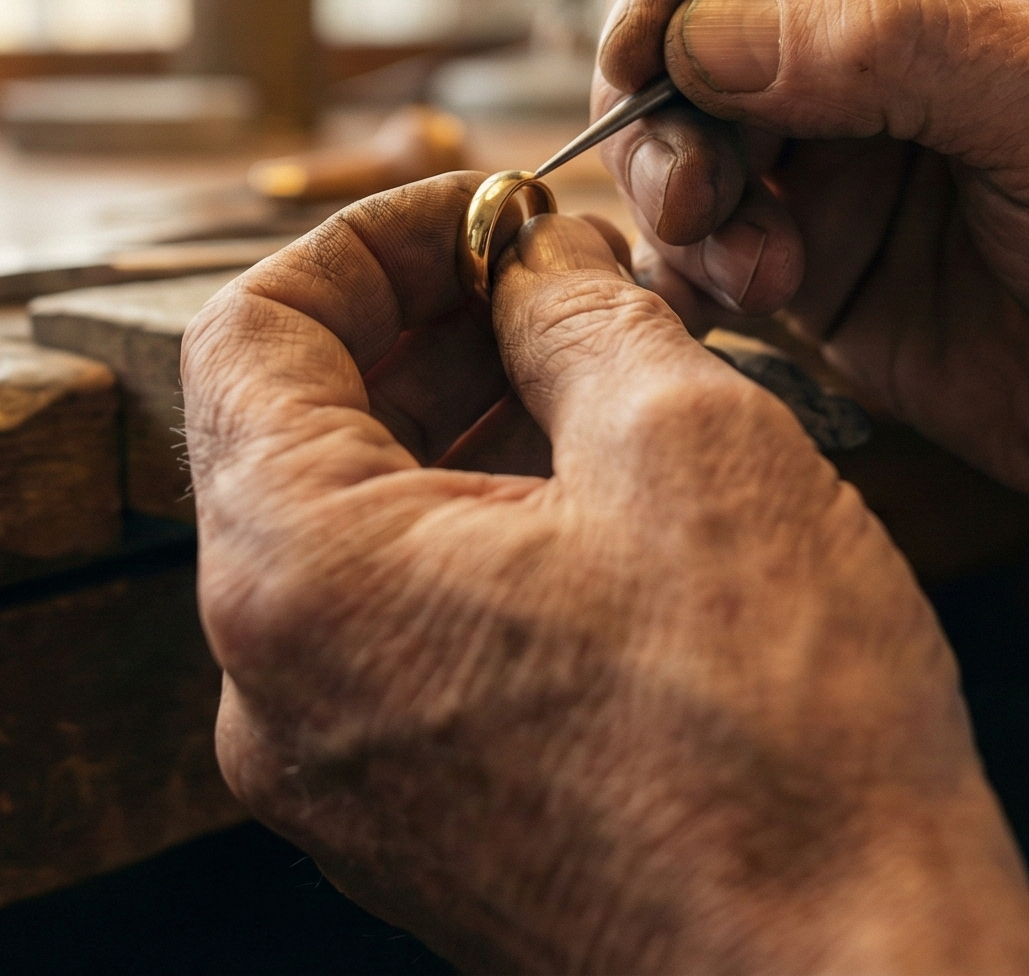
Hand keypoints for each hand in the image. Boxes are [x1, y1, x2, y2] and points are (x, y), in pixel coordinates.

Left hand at [180, 175, 1028, 973]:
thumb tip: (533, 253)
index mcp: (298, 577)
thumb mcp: (689, 445)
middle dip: (425, 328)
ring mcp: (336, 772)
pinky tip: (604, 504)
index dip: (374, 236)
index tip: (491, 205)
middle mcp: (273, 689)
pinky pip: (402, 635)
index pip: (251, 333)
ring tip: (606, 375)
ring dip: (460, 430)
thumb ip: (575, 313)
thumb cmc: (777, 742)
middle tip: (560, 274)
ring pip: (356, 537)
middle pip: (293, 434)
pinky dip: (477, 541)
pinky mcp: (411, 823)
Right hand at [598, 0, 1028, 529]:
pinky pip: (696, 237)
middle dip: (665, 90)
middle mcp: (884, 12)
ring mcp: (840, 134)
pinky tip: (755, 303)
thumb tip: (712, 33)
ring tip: (750, 265)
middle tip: (689, 184)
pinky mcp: (813, 249)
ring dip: (678, 187)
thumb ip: (899, 47)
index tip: (649, 39)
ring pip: (676, 121)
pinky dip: (695, 267)